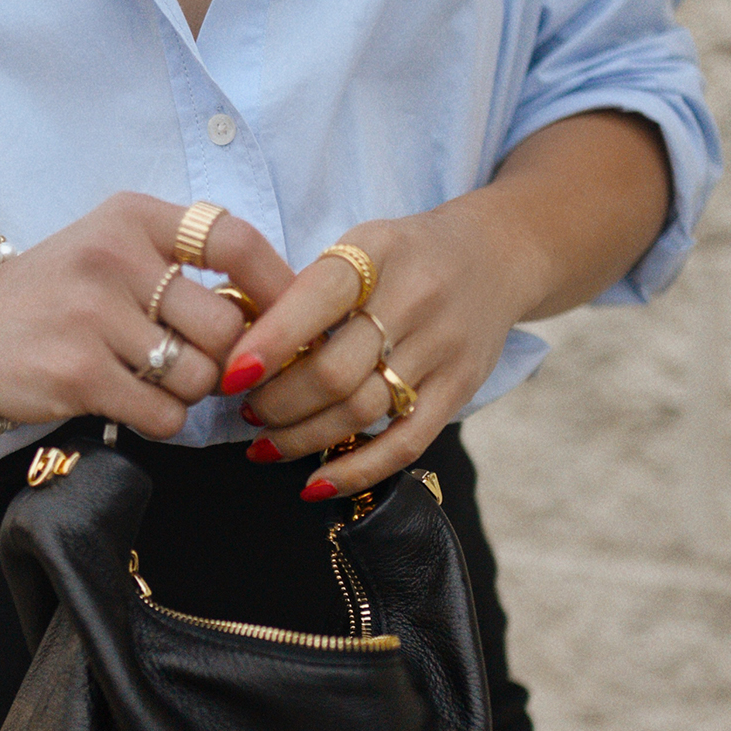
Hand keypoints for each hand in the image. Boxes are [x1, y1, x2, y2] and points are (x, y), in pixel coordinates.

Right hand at [0, 194, 293, 437]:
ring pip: (200, 376)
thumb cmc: (58, 293)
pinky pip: (164, 414)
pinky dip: (161, 419)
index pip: (234, 239)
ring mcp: (93, 316)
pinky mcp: (78, 374)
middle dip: (226, 358)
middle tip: (199, 363)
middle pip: (226, 325)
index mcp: (132, 218)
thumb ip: (184, 268)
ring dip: (190, 392)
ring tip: (152, 379)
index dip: (276, 284)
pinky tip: (130, 402)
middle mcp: (113, 257)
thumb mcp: (114, 250)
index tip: (289, 316)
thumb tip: (275, 316)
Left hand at [218, 195, 539, 496]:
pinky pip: (405, 443)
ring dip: (302, 437)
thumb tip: (239, 352)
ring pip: (362, 411)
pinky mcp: (461, 388)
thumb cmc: (405, 255)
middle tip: (248, 410)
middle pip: (335, 370)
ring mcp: (443, 348)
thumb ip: (309, 292)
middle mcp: (416, 298)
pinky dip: (356, 471)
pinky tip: (315, 484)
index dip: (270, 343)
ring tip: (266, 444)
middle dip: (278, 401)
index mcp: (378, 252)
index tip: (231, 374)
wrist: (500, 253)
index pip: (317, 300)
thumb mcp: (360, 246)